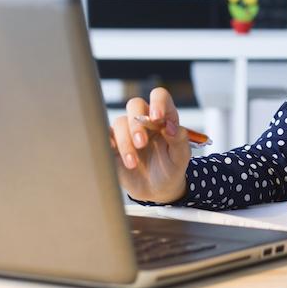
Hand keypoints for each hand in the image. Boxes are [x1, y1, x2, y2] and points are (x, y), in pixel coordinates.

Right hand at [109, 87, 190, 203]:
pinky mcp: (114, 144)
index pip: (159, 97)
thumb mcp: (181, 158)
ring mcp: (128, 131)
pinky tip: (115, 154)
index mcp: (164, 118)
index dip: (157, 103)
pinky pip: (105, 135)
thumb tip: (171, 127)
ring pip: (120, 122)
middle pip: (135, 105)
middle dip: (137, 123)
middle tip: (142, 143)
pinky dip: (108, 142)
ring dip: (125, 142)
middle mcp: (145, 120)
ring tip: (133, 163)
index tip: (157, 118)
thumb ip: (180, 140)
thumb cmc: (171, 169)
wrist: (157, 190)